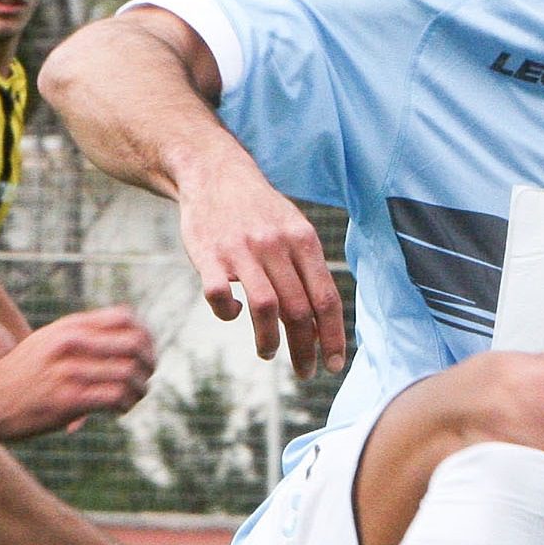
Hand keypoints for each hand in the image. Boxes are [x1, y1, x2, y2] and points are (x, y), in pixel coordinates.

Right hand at [0, 306, 154, 441]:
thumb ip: (81, 335)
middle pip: (134, 344)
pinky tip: (118, 411)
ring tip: (131, 398)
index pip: (126, 318)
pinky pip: (115, 397)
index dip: (145, 336)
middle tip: (144, 378)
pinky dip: (125, 405)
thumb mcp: (48, 341)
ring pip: (129, 373)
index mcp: (70, 326)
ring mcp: (70, 370)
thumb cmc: (22, 374)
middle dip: (148, 364)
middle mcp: (71, 343)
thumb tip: (125, 337)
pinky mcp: (69, 399)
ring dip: (139, 390)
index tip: (142, 355)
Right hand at [175, 143, 345, 376]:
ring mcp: (241, 251)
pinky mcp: (208, 256)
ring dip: (269, 341)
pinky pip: (219, 297)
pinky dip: (227, 313)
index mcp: (303, 241)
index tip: (335, 364)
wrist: (214, 173)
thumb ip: (309, 271)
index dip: (334, 336)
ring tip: (268, 353)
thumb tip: (323, 323)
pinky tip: (231, 312)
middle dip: (305, 349)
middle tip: (305, 371)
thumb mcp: (293, 229)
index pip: (326, 298)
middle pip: (298, 310)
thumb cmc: (259, 210)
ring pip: (265, 308)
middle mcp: (275, 246)